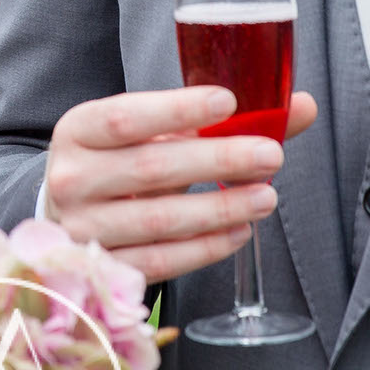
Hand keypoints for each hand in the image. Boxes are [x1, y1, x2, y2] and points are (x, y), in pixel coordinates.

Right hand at [46, 87, 317, 282]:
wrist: (69, 211)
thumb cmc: (121, 160)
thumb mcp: (151, 129)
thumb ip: (220, 118)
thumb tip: (300, 106)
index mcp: (78, 130)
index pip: (126, 116)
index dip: (177, 109)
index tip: (228, 101)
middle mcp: (71, 178)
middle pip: (151, 169)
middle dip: (218, 161)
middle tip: (270, 155)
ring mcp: (84, 228)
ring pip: (161, 220)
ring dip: (220, 209)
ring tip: (265, 198)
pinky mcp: (104, 268)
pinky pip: (161, 261)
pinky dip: (205, 248)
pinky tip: (239, 232)